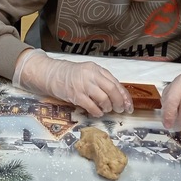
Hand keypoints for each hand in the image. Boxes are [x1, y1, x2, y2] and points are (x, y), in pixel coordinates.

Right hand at [12, 49, 132, 116]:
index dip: (124, 96)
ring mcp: (83, 85)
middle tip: (120, 109)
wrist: (52, 74)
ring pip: (103, 99)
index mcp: (96, 69)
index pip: (115, 82)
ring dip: (108, 107)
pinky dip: (97, 112)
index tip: (128, 105)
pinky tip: (97, 112)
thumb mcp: (88, 73)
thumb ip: (102, 81)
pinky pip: (92, 107)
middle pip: (111, 90)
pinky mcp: (76, 95)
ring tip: (106, 109)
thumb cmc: (72, 75)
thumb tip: (119, 96)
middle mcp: (90, 75)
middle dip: (119, 102)